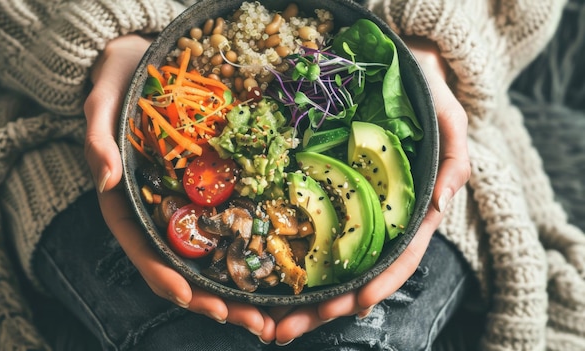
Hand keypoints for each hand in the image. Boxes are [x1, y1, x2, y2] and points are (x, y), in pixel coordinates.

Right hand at [83, 34, 275, 342]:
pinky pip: (232, 224)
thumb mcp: (101, 101)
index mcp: (128, 203)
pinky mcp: (212, 188)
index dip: (166, 276)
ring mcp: (188, 203)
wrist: (142, 62)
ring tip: (274, 314)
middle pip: (185, 265)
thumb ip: (97, 138)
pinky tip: (279, 266)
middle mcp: (159, 211)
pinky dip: (251, 250)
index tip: (191, 297)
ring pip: (213, 255)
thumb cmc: (118, 82)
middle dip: (215, 298)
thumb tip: (105, 179)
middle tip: (254, 323)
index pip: (144, 249)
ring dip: (240, 287)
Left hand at [270, 36, 470, 344]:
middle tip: (285, 330)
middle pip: (353, 271)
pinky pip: (304, 227)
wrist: (396, 71)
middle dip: (323, 306)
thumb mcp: (451, 123)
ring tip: (268, 321)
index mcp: (409, 211)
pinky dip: (286, 256)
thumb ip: (454, 162)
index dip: (378, 283)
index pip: (398, 257)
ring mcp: (349, 207)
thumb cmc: (426, 97)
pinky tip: (264, 277)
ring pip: (325, 261)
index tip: (353, 306)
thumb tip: (441, 205)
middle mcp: (377, 218)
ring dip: (299, 295)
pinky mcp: (324, 192)